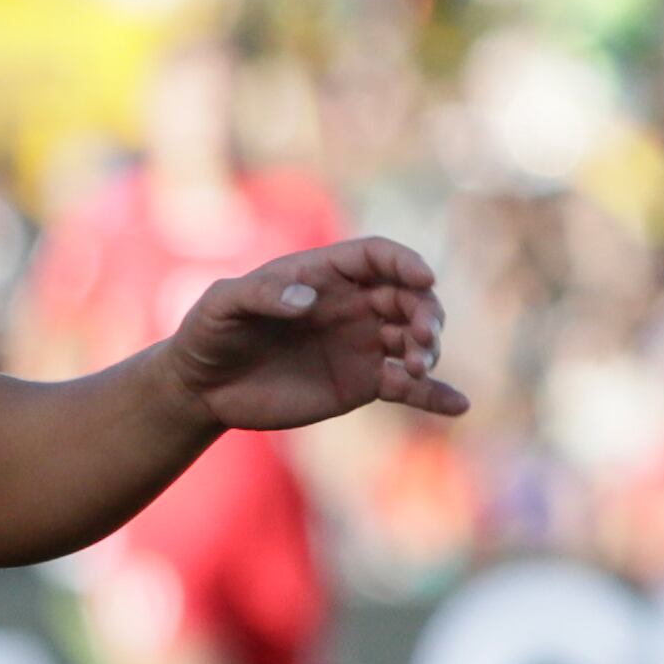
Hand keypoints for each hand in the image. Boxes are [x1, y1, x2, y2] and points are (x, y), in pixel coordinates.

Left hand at [156, 238, 469, 434]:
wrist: (204, 386)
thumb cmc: (209, 332)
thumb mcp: (221, 305)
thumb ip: (261, 296)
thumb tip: (308, 302)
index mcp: (325, 274)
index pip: (379, 257)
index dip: (405, 263)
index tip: (423, 278)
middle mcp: (353, 304)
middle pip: (408, 296)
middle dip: (424, 311)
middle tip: (420, 337)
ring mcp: (362, 344)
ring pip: (413, 340)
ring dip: (428, 349)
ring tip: (415, 366)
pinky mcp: (362, 383)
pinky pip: (408, 387)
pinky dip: (434, 395)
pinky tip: (459, 405)